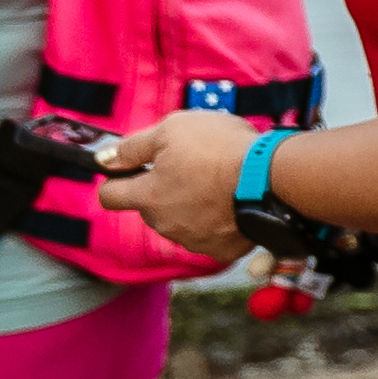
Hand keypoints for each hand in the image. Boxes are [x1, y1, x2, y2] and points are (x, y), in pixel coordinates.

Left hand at [93, 112, 264, 260]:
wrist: (272, 177)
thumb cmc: (221, 149)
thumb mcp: (172, 129)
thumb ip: (133, 146)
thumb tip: (104, 158)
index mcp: (147, 195)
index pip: (109, 195)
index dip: (116, 180)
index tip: (131, 170)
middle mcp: (164, 223)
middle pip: (150, 208)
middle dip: (164, 190)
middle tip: (192, 168)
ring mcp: (193, 239)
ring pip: (181, 222)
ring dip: (191, 206)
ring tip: (219, 185)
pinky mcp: (222, 249)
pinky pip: (210, 236)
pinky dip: (217, 222)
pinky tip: (232, 204)